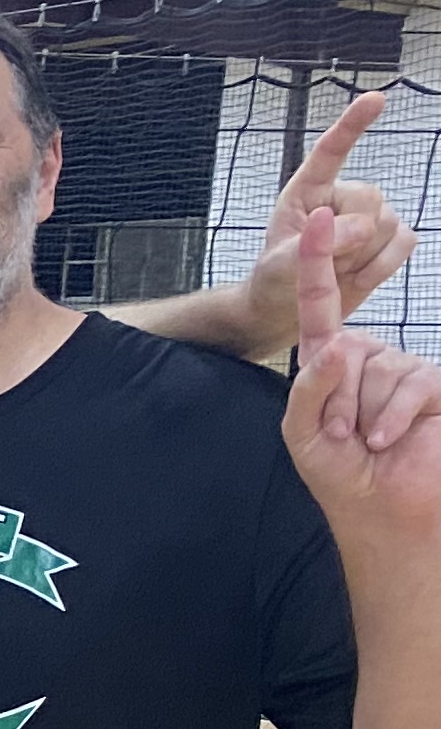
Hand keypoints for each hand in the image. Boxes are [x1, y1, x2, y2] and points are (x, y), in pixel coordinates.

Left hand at [248, 88, 415, 335]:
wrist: (287, 312)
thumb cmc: (276, 280)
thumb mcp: (282, 265)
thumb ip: (315, 244)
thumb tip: (357, 226)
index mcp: (307, 192)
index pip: (331, 152)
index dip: (353, 124)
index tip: (375, 99)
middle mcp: (342, 198)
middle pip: (372, 199)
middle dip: (351, 237)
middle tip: (323, 261)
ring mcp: (368, 217)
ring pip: (390, 224)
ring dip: (363, 256)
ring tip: (335, 269)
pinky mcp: (387, 240)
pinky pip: (405, 243)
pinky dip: (384, 266)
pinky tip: (358, 276)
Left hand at [284, 209, 440, 539]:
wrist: (383, 510)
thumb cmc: (338, 471)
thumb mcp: (302, 433)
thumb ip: (309, 387)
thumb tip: (337, 342)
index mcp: (329, 361)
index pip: (320, 306)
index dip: (318, 262)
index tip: (316, 219)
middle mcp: (367, 357)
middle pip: (345, 352)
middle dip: (337, 402)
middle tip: (342, 437)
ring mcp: (403, 369)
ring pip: (377, 371)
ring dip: (364, 416)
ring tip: (368, 442)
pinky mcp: (434, 385)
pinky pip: (410, 387)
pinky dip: (393, 419)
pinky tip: (389, 442)